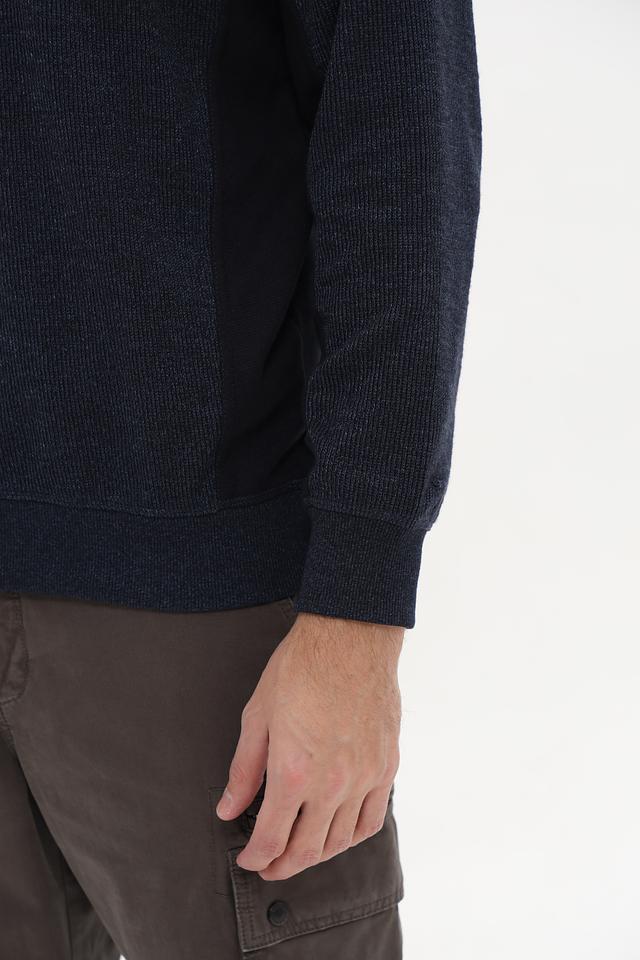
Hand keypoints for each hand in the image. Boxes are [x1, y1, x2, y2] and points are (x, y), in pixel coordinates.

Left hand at [216, 611, 403, 880]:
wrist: (350, 637)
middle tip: (268, 865)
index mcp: (293, 772)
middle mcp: (332, 784)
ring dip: (316, 855)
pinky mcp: (386, 766)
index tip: (248, 859)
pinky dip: (352, 837)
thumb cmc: (301, 668)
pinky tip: (338, 834)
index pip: (271, 838)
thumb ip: (244, 770)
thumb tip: (227, 808)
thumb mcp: (258, 716)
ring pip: (341, 841)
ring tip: (299, 852)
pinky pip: (372, 820)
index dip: (256, 857)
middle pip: (307, 850)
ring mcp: (364, 777)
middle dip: (282, 865)